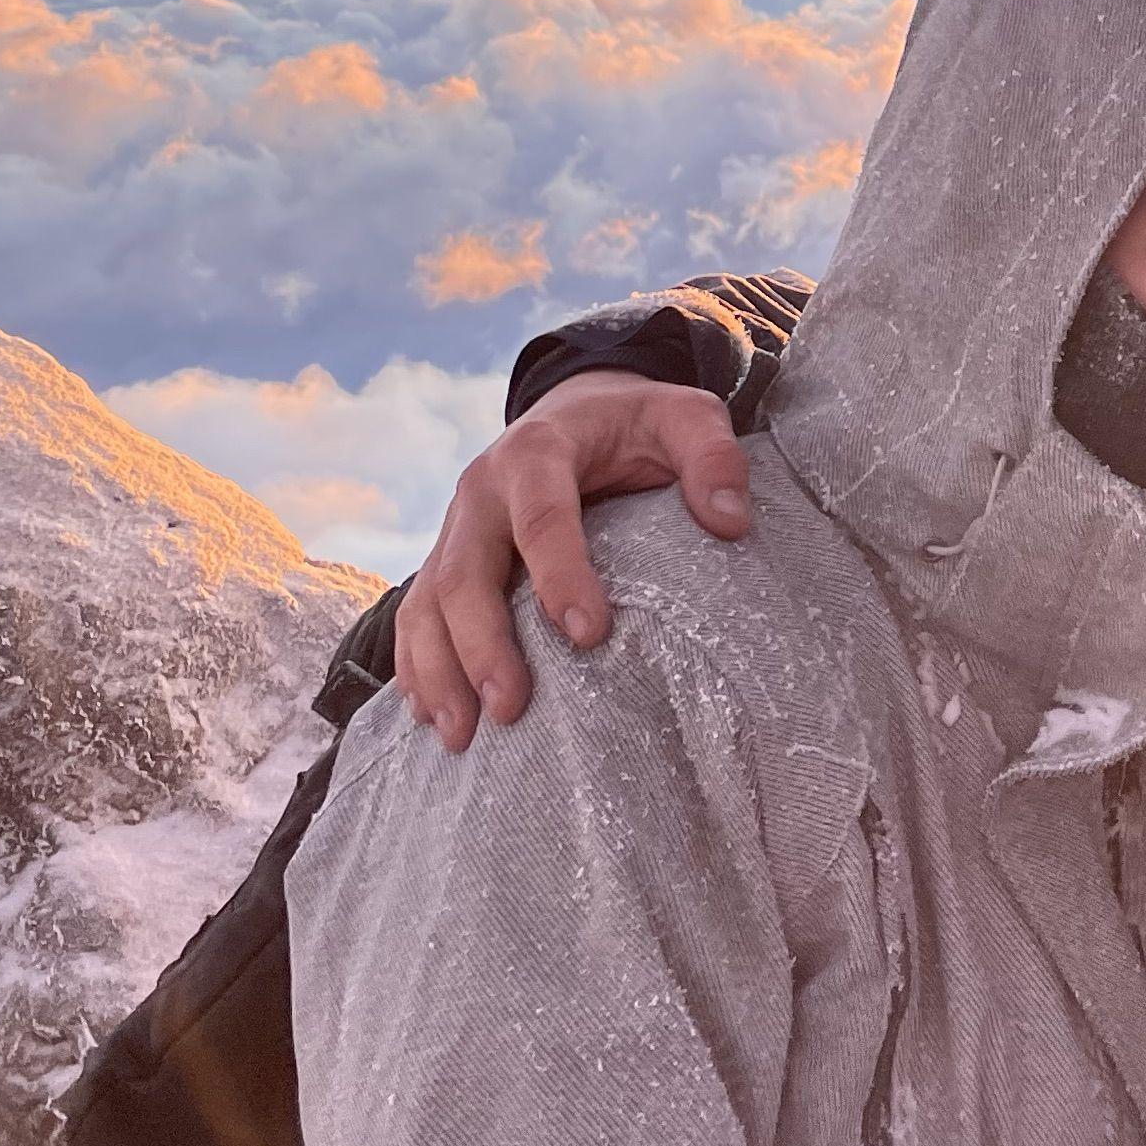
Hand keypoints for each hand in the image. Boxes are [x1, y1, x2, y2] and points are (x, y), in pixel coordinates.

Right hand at [389, 374, 757, 750]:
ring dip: (439, 670)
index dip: (560, 573)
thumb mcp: (685, 416)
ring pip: (428, 601)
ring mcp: (456, 527)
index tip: (590, 633)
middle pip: (464, 571)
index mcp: (538, 450)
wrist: (579, 409)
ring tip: (460, 736)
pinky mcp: (446, 558)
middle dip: (483, 644)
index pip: (540, 515)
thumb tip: (729, 522)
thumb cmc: (637, 425)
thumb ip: (713, 455)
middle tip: (512, 707)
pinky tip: (431, 716)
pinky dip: (417, 667)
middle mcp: (482, 490)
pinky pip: (416, 615)